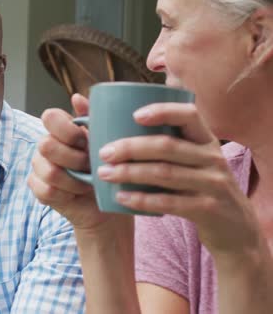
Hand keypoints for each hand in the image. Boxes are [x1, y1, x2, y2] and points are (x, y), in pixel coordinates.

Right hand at [28, 94, 130, 232]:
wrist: (106, 198)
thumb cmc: (105, 165)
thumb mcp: (104, 139)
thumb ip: (92, 117)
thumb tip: (77, 97)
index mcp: (59, 128)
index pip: (49, 117)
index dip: (68, 131)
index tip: (86, 142)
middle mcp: (45, 145)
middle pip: (46, 145)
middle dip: (74, 159)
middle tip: (90, 166)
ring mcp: (39, 167)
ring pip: (49, 171)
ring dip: (74, 180)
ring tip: (88, 182)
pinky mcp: (38, 189)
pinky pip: (46, 191)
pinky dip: (66, 194)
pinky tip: (77, 193)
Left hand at [98, 102, 261, 254]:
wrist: (236, 229)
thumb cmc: (203, 187)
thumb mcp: (196, 162)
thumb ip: (171, 145)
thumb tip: (127, 121)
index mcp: (207, 140)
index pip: (189, 115)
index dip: (162, 111)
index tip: (134, 115)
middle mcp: (212, 158)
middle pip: (167, 146)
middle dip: (131, 147)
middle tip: (104, 153)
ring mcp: (212, 184)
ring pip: (165, 173)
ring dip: (129, 173)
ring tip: (104, 174)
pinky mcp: (207, 209)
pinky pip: (168, 202)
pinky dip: (141, 200)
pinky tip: (120, 197)